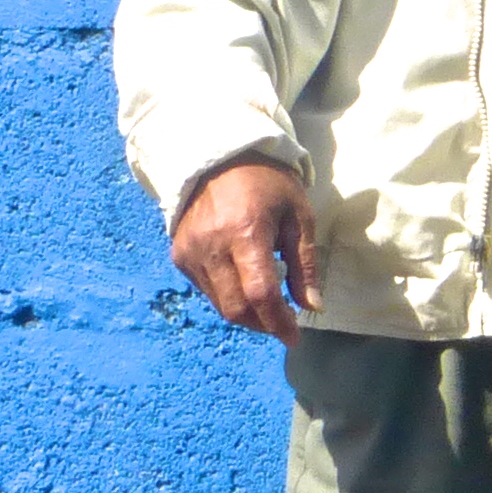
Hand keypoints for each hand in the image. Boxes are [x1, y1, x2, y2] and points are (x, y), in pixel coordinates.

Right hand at [171, 155, 322, 346]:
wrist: (220, 157)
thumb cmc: (269, 182)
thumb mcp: (298, 214)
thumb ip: (304, 262)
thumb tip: (312, 306)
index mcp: (247, 232)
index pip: (260, 293)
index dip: (278, 320)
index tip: (294, 335)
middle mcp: (212, 247)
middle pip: (235, 307)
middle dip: (262, 323)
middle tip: (283, 322)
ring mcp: (191, 254)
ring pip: (219, 304)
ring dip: (246, 313)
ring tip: (268, 302)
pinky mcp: (179, 256)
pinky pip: (206, 290)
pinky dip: (227, 296)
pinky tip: (243, 282)